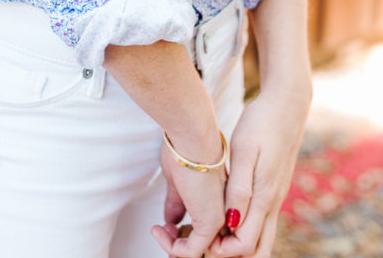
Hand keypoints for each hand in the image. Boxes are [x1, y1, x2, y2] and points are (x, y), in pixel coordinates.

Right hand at [151, 132, 227, 257]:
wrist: (191, 137)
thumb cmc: (184, 149)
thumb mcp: (178, 181)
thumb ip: (177, 203)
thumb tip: (171, 220)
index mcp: (218, 201)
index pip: (207, 230)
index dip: (186, 234)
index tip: (168, 228)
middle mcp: (223, 213)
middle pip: (205, 243)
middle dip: (180, 245)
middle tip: (162, 235)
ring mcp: (219, 219)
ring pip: (198, 249)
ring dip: (174, 246)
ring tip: (158, 231)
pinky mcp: (209, 224)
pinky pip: (191, 251)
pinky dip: (173, 247)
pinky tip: (158, 230)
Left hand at [208, 81, 311, 257]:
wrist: (286, 104)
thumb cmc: (262, 123)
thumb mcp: (245, 150)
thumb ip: (239, 188)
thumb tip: (231, 223)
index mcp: (264, 197)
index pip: (245, 246)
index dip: (221, 251)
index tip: (197, 239)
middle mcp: (272, 203)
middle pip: (256, 252)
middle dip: (230, 255)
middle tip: (203, 242)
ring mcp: (275, 197)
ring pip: (260, 239)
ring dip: (236, 244)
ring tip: (209, 231)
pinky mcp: (273, 188)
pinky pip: (260, 222)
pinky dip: (242, 228)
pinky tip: (225, 213)